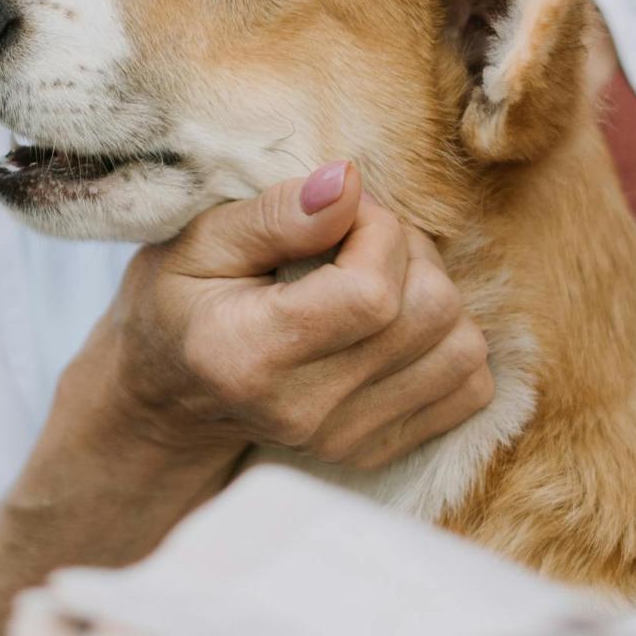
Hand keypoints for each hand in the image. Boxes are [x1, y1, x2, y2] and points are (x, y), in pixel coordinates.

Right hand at [72, 162, 493, 472]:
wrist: (167, 396)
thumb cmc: (180, 300)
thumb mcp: (202, 239)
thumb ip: (278, 213)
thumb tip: (348, 183)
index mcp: (251, 354)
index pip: (373, 293)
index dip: (378, 229)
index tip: (342, 209)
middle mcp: (305, 411)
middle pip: (430, 316)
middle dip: (410, 251)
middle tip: (359, 236)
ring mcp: (345, 440)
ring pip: (462, 350)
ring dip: (435, 293)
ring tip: (378, 275)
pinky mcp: (376, 451)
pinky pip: (469, 387)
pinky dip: (449, 340)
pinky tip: (396, 320)